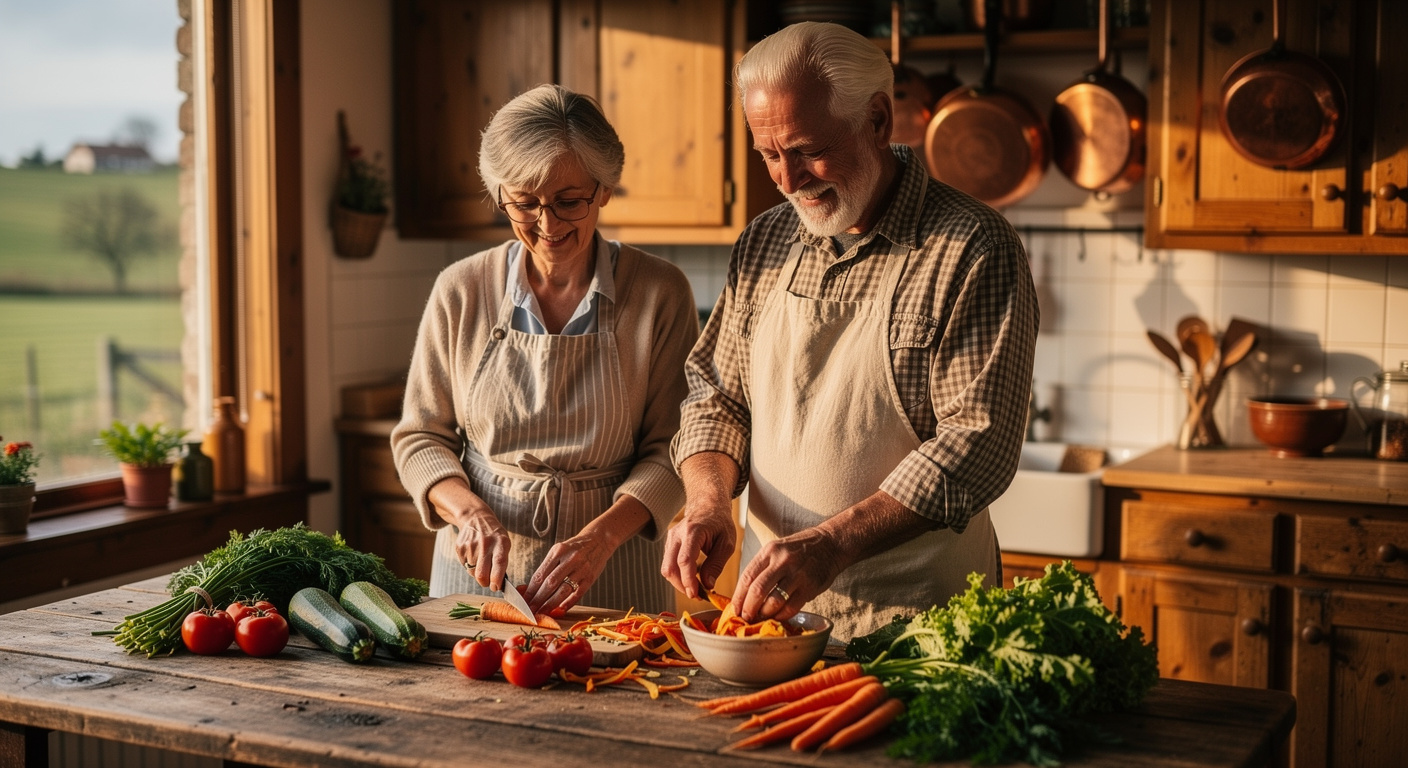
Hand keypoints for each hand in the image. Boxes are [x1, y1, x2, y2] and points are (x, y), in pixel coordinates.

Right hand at [428, 477, 511, 591]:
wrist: (476, 518)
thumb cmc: (494, 535)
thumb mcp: (504, 543)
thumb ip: (502, 561)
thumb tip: (498, 583)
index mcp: (500, 543)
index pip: (499, 563)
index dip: (497, 578)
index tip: (496, 587)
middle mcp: (485, 544)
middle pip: (481, 573)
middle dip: (484, 583)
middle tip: (487, 583)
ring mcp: (471, 546)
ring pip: (472, 572)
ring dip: (477, 572)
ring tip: (481, 560)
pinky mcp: (460, 548)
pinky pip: (464, 565)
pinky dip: (469, 565)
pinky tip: (473, 554)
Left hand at [523, 532, 610, 615]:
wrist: (599, 540)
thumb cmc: (575, 548)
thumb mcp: (558, 551)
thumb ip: (545, 568)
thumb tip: (526, 588)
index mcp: (558, 551)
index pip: (540, 574)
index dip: (530, 590)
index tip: (523, 601)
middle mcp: (570, 559)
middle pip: (550, 583)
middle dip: (538, 599)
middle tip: (529, 610)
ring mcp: (582, 569)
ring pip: (563, 590)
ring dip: (550, 604)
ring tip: (541, 612)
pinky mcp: (590, 578)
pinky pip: (577, 594)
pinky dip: (567, 604)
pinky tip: (559, 610)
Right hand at [663, 452, 739, 599]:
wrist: (708, 506)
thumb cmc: (720, 523)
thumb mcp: (727, 543)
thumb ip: (716, 564)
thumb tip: (707, 585)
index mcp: (693, 531)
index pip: (685, 560)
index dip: (688, 580)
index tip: (697, 594)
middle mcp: (677, 534)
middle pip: (670, 567)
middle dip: (682, 586)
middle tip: (698, 595)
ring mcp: (670, 539)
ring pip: (667, 568)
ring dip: (679, 583)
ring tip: (697, 589)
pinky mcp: (669, 544)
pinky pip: (669, 565)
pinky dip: (678, 576)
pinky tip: (691, 579)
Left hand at [732, 526, 842, 622]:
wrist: (829, 544)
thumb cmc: (797, 550)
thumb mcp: (776, 550)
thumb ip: (761, 568)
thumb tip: (743, 596)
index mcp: (769, 551)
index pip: (747, 577)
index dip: (738, 597)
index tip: (734, 610)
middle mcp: (782, 561)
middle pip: (758, 590)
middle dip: (748, 608)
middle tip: (745, 618)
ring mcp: (797, 574)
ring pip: (774, 601)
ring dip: (764, 614)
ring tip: (761, 618)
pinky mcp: (810, 586)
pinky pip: (791, 607)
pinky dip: (782, 615)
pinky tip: (778, 616)